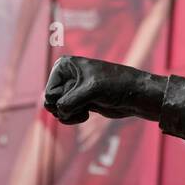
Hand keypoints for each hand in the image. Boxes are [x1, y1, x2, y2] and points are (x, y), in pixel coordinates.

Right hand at [42, 55, 164, 124]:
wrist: (134, 95)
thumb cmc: (115, 85)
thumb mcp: (91, 90)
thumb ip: (69, 102)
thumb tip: (58, 111)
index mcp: (64, 66)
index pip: (50, 92)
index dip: (64, 100)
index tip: (81, 96)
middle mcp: (66, 76)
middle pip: (50, 102)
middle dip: (64, 108)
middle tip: (81, 106)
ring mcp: (71, 90)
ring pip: (56, 110)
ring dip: (69, 115)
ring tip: (84, 111)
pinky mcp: (78, 102)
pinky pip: (64, 115)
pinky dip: (73, 118)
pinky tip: (86, 115)